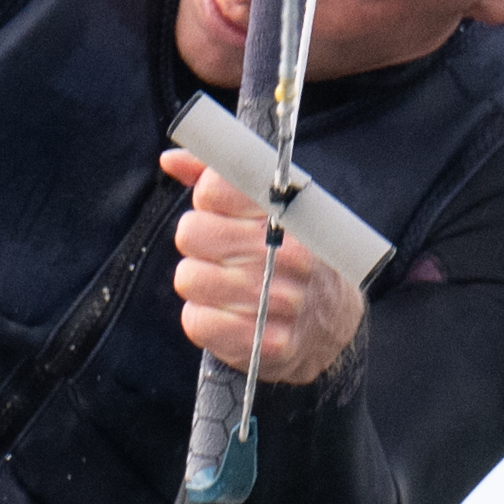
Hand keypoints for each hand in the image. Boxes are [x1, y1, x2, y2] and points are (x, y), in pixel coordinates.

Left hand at [164, 148, 363, 385]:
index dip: (207, 199)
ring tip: (225, 284)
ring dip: (199, 281)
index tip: (222, 210)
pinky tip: (225, 313)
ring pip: (189, 278)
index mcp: (289, 213)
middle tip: (222, 252)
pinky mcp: (267, 343)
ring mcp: (279, 301)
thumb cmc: (291, 256)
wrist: (332, 324)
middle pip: (191, 232)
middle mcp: (288, 254)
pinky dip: (202, 318)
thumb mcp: (270, 208)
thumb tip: (170, 159)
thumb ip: (220, 178)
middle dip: (199, 241)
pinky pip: (197, 322)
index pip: (214, 189)